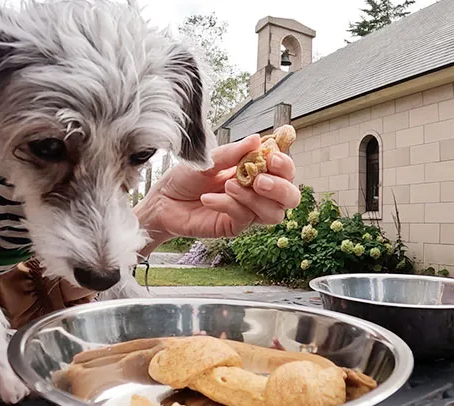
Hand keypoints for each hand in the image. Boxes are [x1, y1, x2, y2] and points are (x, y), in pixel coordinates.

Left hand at [135, 134, 299, 243]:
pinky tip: (209, 198)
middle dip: (280, 188)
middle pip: (290, 197)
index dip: (285, 165)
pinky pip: (243, 218)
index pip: (284, 170)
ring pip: (273, 213)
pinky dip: (228, 205)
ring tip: (229, 186)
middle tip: (259, 180)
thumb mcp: (209, 159)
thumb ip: (232, 152)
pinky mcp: (234, 226)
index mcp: (256, 170)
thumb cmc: (187, 177)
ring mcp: (248, 211)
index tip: (272, 158)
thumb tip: (257, 139)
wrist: (163, 199)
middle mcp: (257, 192)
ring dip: (254, 199)